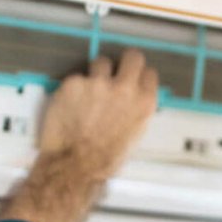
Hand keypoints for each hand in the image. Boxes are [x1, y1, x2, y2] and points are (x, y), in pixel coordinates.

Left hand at [0, 50, 159, 221]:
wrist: (75, 165)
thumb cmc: (103, 159)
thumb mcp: (133, 136)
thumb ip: (136, 112)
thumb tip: (132, 101)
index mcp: (143, 103)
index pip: (149, 73)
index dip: (140, 76)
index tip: (134, 79)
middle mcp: (124, 89)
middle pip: (132, 56)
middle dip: (124, 62)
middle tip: (116, 71)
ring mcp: (98, 83)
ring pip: (101, 62)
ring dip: (96, 74)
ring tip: (89, 93)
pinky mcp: (74, 82)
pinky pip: (77, 78)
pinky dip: (74, 89)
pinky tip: (72, 106)